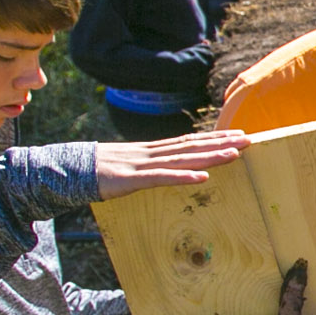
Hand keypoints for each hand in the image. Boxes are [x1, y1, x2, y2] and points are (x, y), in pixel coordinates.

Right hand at [93, 130, 248, 198]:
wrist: (66, 169)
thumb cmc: (96, 170)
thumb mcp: (128, 166)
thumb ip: (148, 166)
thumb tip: (167, 168)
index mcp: (151, 150)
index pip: (189, 141)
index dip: (214, 137)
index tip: (237, 134)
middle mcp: (150, 153)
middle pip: (192, 147)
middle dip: (221, 143)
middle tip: (249, 139)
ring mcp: (141, 165)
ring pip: (182, 160)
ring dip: (209, 157)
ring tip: (234, 154)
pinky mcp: (130, 179)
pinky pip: (161, 179)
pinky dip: (183, 178)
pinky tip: (202, 178)